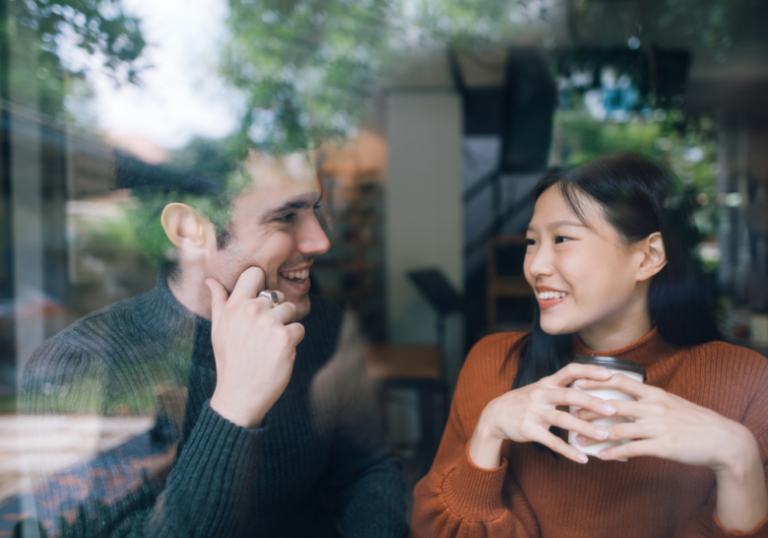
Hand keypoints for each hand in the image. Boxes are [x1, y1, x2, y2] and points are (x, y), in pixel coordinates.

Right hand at [206, 267, 304, 428]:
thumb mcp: (218, 330)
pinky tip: (278, 354)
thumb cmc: (230, 360)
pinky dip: (293, 341)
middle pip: (277, 295)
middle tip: (262, 335)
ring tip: (270, 344)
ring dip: (286, 325)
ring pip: (291, 310)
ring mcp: (270, 324)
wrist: (240, 395)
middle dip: (276, 312)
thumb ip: (218, 301)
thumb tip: (210, 280)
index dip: (261, 285)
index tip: (259, 302)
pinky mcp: (285, 339)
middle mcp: (251, 311)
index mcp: (234, 306)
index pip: (255, 273)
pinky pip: (299, 328)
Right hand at [469, 363, 616, 468]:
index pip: (570, 370)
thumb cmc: (524, 401)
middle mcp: (541, 395)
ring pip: (562, 419)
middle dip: (592, 401)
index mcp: (546, 383)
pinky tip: (583, 458)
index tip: (609, 375)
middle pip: (568, 394)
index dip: (589, 371)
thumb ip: (562, 388)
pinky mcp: (528, 430)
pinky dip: (568, 451)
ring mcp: (534, 412)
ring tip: (604, 436)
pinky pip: (551, 441)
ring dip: (585, 427)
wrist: (494, 414)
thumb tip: (593, 388)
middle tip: (613, 409)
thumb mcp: (540, 389)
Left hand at [571, 375, 752, 467]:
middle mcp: (653, 407)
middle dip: (588, 408)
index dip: (597, 380)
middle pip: (613, 405)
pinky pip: (632, 449)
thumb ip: (648, 400)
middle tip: (569, 410)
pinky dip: (614, 453)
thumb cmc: (694, 421)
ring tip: (577, 438)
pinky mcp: (663, 446)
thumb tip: (625, 398)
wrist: (722, 440)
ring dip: (595, 434)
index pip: (620, 381)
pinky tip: (601, 456)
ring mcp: (658, 427)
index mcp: (654, 393)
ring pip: (618, 428)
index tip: (577, 380)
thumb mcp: (671, 403)